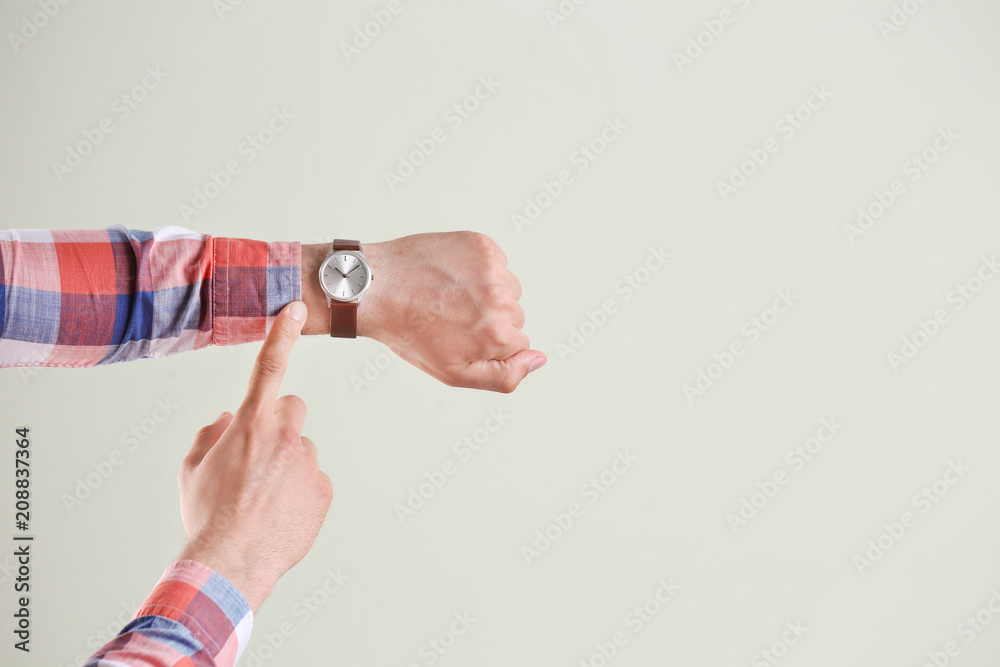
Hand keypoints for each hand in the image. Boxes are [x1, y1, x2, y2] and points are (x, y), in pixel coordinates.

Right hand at [176, 301, 331, 610]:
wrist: (230, 562)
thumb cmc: (207, 514)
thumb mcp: (192, 469)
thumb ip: (209, 435)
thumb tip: (224, 421)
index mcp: (251, 424)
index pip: (268, 366)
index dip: (281, 333)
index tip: (294, 307)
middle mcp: (286, 436)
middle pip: (292, 409)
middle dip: (278, 424)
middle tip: (258, 457)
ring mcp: (310, 463)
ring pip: (302, 450)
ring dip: (288, 464)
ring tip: (263, 498)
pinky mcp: (325, 489)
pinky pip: (314, 481)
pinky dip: (300, 492)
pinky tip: (280, 514)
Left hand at [302, 232, 546, 392]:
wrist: (375, 287)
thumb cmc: (410, 333)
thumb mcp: (453, 373)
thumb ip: (504, 376)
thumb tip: (539, 358)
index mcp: (498, 334)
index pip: (519, 343)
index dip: (488, 344)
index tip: (460, 336)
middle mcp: (500, 299)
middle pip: (515, 315)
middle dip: (489, 318)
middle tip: (450, 317)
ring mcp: (491, 268)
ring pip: (508, 288)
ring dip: (486, 292)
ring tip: (449, 296)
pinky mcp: (481, 244)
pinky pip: (497, 263)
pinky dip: (478, 269)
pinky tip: (449, 276)